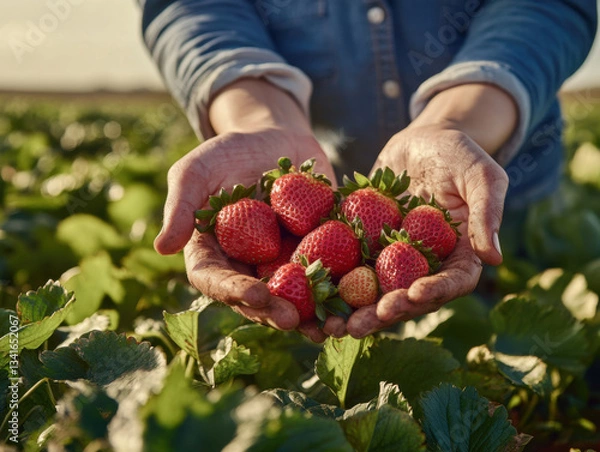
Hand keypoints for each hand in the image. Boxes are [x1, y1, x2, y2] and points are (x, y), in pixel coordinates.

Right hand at [157, 127, 334, 341]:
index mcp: (214, 255)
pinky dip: (342, 290)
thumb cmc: (228, 153)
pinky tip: (358, 301)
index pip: (217, 281)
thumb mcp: (197, 169)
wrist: (275, 140)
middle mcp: (247, 267)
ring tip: (330, 326)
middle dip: (275, 311)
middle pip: (258, 299)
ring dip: (312, 315)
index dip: (233, 292)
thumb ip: (181, 205)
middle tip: (293, 320)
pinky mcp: (316, 254)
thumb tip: (161, 247)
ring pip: (294, 297)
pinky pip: (328, 275)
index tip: (253, 295)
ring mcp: (282, 264)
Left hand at [344, 123, 508, 337]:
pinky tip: (312, 295)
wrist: (419, 140)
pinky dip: (333, 284)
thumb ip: (487, 212)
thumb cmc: (457, 153)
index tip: (412, 295)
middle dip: (385, 313)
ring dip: (356, 311)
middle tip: (360, 324)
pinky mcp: (367, 247)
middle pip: (408, 297)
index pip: (452, 282)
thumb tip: (493, 259)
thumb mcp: (479, 173)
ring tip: (333, 326)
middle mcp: (426, 264)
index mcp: (459, 254)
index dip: (434, 293)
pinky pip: (350, 268)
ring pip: (376, 292)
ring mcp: (394, 259)